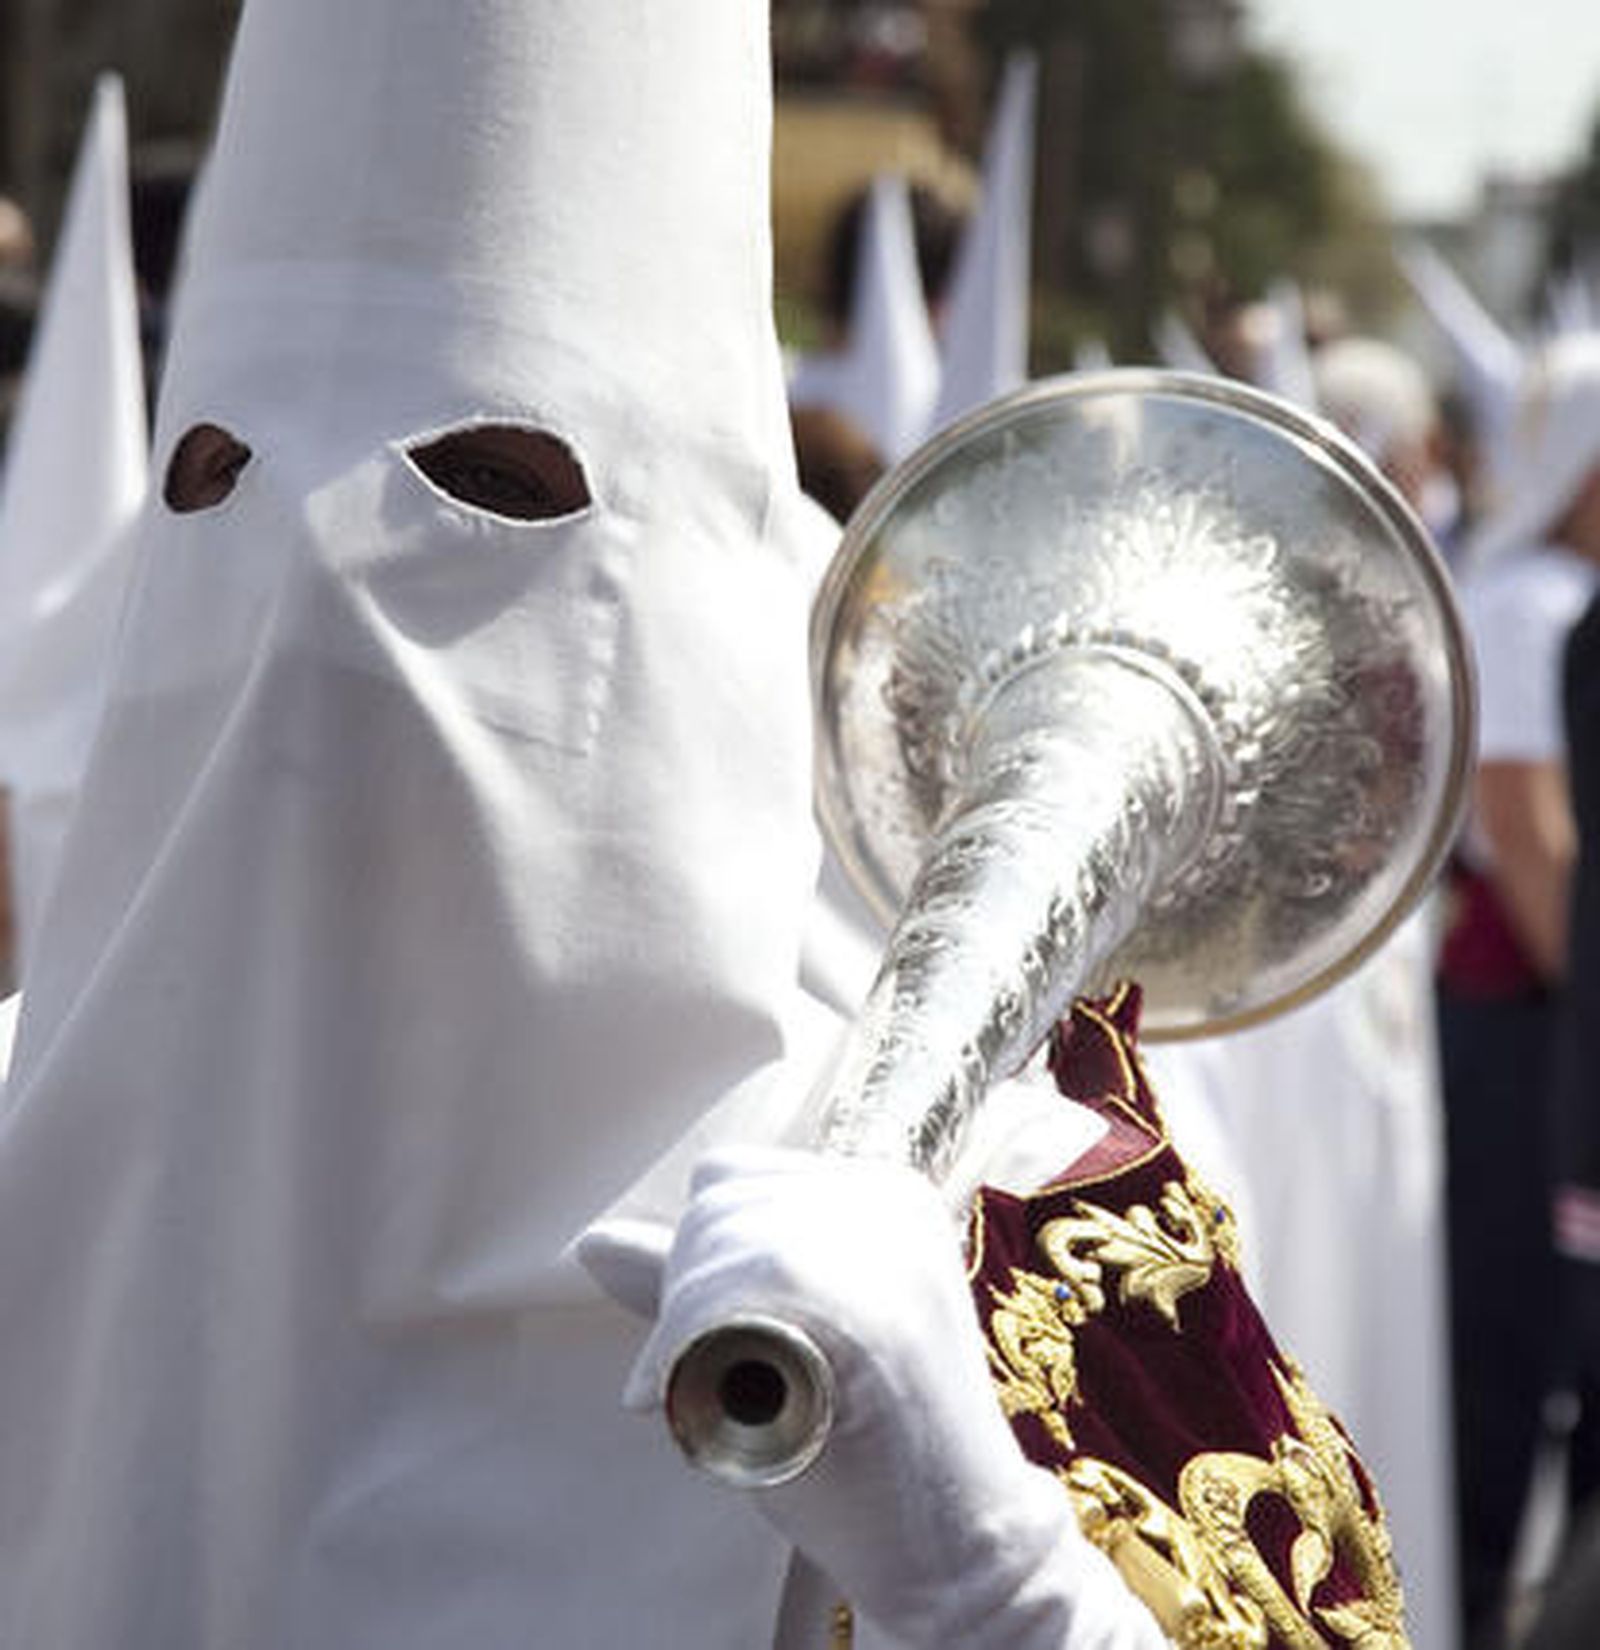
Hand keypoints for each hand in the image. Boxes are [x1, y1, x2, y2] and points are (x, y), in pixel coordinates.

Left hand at [594, 1146, 1163, 1649]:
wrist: (957, 1545)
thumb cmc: (861, 1441)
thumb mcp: (783, 1332)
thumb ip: (701, 1278)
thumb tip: (592, 1242)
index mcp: (883, 1193)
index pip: (735, 1177)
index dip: (703, 1266)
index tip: (735, 1343)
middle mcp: (885, 1201)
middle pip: (716, 1205)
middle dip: (688, 1300)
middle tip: (727, 1386)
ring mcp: (878, 1250)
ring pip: (712, 1244)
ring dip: (685, 1335)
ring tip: (730, 1403)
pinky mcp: (859, 1309)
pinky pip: (717, 1301)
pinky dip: (683, 1361)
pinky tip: (707, 1413)